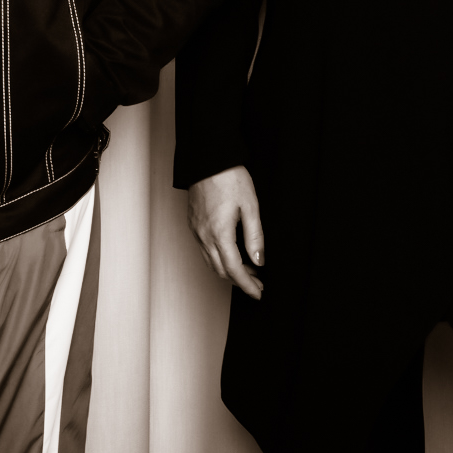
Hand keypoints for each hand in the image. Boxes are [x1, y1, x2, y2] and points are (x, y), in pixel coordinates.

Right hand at [187, 166, 265, 299]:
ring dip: (228, 270)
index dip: (247, 285)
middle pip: (220, 270)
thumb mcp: (250, 206)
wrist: (207, 159)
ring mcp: (196, 230)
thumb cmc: (228, 177)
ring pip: (210, 262)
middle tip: (257, 283)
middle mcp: (204, 235)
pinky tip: (230, 253)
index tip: (258, 292)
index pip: (234, 270)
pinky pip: (203, 249)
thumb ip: (255, 236)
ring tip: (247, 270)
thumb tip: (259, 260)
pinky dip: (217, 258)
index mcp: (220, 233)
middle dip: (239, 281)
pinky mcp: (192, 223)